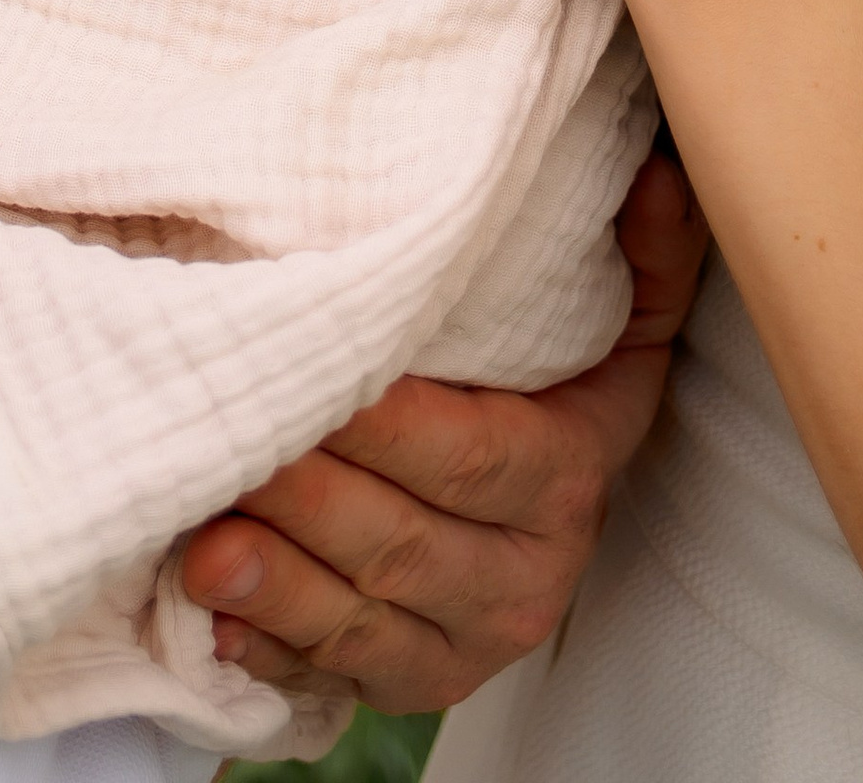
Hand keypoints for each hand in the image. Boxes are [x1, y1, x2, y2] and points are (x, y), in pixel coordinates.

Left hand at [174, 152, 708, 706]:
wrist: (560, 504)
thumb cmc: (569, 383)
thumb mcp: (627, 315)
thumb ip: (649, 251)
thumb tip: (657, 176)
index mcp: (568, 480)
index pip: (473, 457)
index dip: (391, 429)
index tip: (314, 378)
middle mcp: (525, 578)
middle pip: (405, 543)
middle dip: (310, 500)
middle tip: (227, 446)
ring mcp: (467, 645)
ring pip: (365, 621)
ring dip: (279, 590)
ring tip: (205, 551)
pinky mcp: (414, 686)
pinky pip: (337, 682)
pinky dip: (276, 658)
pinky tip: (222, 627)